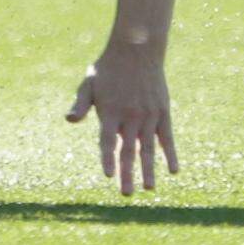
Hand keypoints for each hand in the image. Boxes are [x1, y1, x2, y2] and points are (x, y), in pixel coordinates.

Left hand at [67, 47, 177, 194]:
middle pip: (128, 150)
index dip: (107, 158)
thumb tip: (69, 120)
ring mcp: (148, 115)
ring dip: (149, 170)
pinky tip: (173, 171)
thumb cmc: (109, 69)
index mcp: (110, 111)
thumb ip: (81, 103)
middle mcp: (130, 116)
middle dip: (127, 174)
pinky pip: (167, 138)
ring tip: (149, 189)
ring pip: (149, 148)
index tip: (108, 175)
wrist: (137, 50)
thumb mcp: (90, 83)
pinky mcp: (163, 112)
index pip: (107, 141)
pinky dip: (171, 154)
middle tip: (126, 195)